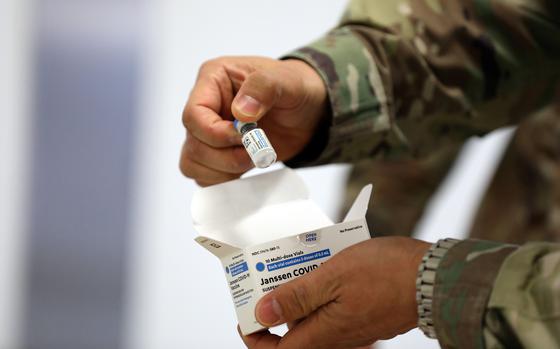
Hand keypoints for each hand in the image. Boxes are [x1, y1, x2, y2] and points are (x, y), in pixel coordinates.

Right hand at [180, 56, 327, 185]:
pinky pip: (205, 176)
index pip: (193, 115)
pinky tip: (247, 166)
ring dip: (225, 170)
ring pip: (194, 164)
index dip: (215, 134)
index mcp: (213, 80)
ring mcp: (208, 133)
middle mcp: (205, 107)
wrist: (308, 112)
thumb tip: (241, 112)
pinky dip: (225, 179)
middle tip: (255, 151)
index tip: (244, 138)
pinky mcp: (217, 154)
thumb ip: (263, 87)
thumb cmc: (294, 88)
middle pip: (193, 144)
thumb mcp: (286, 80)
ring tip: (253, 158)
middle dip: (225, 156)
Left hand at [239, 237, 430, 348]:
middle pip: (293, 332)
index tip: (246, 316)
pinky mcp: (362, 315)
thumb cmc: (385, 273)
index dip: (256, 336)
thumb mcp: (332, 276)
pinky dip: (320, 291)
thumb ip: (296, 296)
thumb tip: (262, 313)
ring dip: (299, 295)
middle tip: (269, 277)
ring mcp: (351, 327)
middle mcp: (336, 337)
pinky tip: (322, 265)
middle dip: (276, 308)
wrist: (434, 277)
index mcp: (324, 332)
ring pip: (312, 318)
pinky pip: (331, 309)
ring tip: (295, 264)